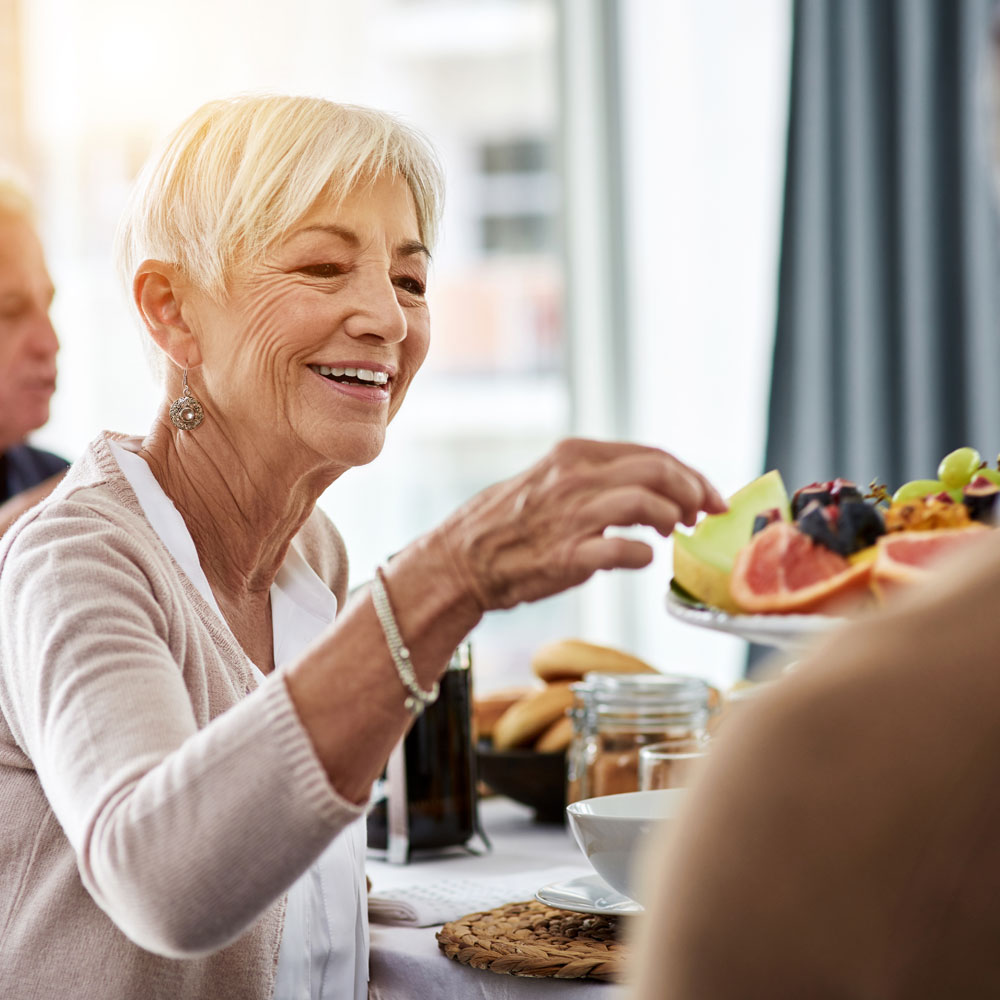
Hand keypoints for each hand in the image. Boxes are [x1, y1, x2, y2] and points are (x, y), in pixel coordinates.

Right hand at [432, 438, 725, 611]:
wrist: (461, 561)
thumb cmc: (509, 525)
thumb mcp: (552, 482)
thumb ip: (597, 480)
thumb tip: (653, 491)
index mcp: (574, 455)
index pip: (652, 454)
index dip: (690, 475)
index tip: (708, 496)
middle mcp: (575, 478)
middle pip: (658, 470)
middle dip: (694, 491)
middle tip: (705, 515)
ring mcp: (572, 516)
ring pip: (647, 502)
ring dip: (672, 519)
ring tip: (672, 534)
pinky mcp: (567, 555)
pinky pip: (624, 549)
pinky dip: (643, 554)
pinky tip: (642, 558)